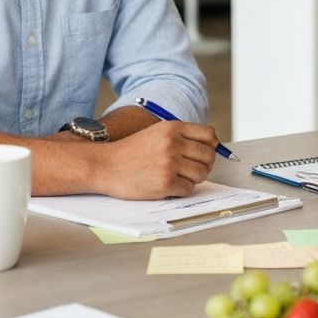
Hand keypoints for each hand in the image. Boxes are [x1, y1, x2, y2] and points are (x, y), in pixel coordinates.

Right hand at [96, 119, 219, 198]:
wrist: (106, 165)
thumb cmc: (132, 151)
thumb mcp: (156, 133)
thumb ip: (181, 137)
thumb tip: (212, 147)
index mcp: (172, 128)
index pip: (209, 135)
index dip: (212, 145)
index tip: (206, 152)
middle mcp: (173, 144)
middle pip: (208, 156)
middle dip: (205, 164)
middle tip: (194, 168)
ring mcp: (170, 164)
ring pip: (201, 173)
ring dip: (194, 178)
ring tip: (179, 177)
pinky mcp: (165, 183)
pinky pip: (189, 189)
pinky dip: (182, 190)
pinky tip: (170, 185)